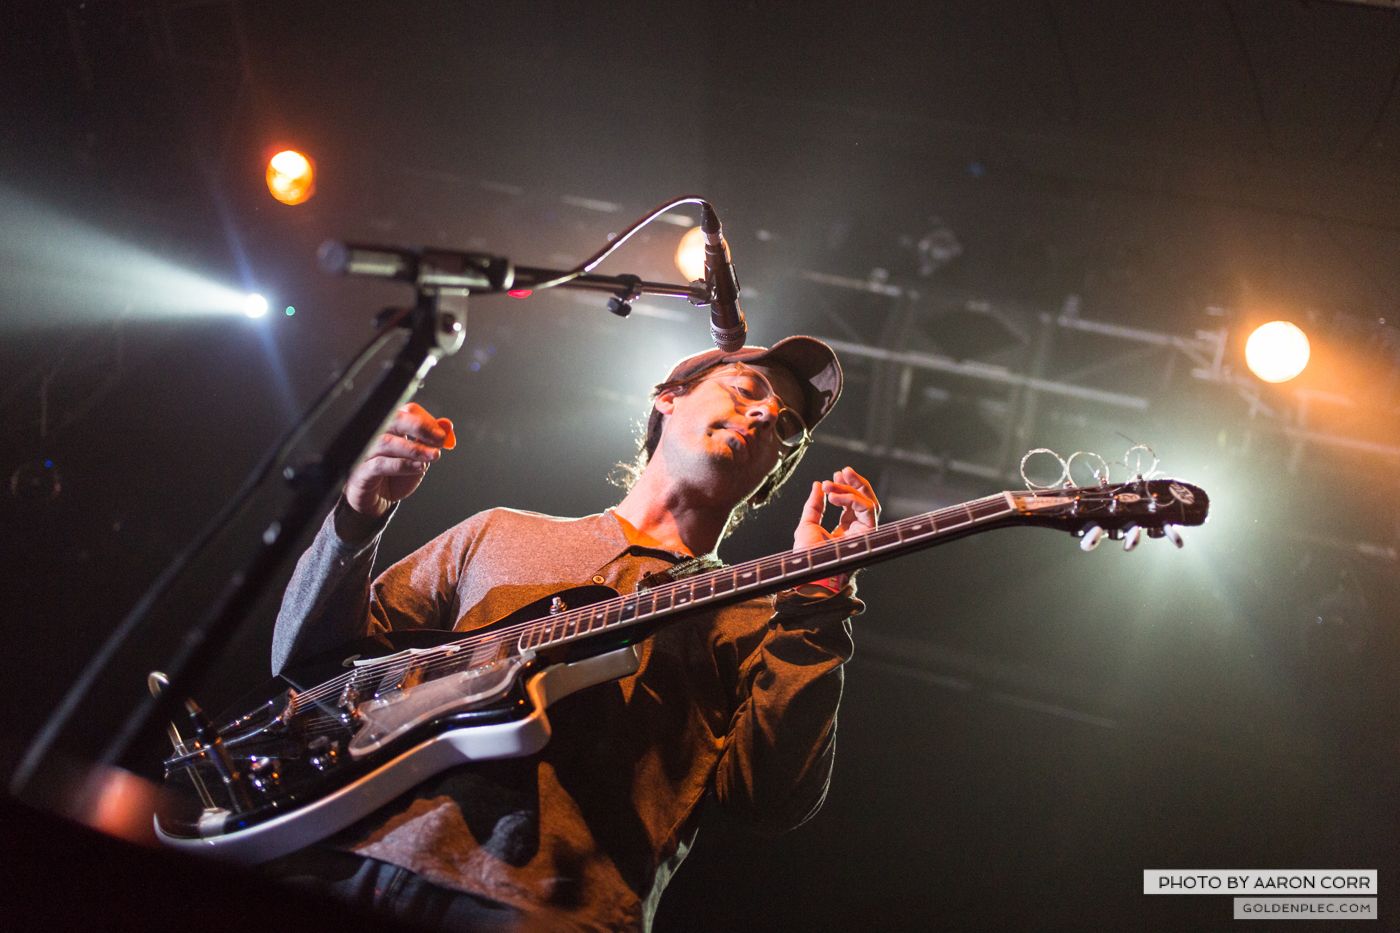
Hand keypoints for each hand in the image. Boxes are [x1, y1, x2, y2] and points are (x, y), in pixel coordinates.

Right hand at [344, 403, 455, 517]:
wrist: (377, 499)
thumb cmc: (395, 475)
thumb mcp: (419, 458)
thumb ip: (430, 442)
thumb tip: (446, 426)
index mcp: (391, 427)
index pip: (407, 412)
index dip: (427, 420)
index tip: (442, 435)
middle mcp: (376, 435)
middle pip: (394, 419)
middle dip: (420, 427)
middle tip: (439, 439)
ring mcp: (366, 452)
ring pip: (386, 442)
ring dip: (414, 449)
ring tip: (433, 456)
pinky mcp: (361, 471)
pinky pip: (379, 464)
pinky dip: (402, 465)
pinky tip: (419, 468)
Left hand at [793, 466, 879, 556]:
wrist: (810, 571)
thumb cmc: (808, 557)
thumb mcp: (806, 525)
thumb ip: (814, 506)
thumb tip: (817, 485)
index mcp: (845, 532)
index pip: (853, 506)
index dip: (846, 489)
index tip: (835, 476)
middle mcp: (857, 532)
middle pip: (866, 501)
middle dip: (856, 483)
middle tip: (842, 471)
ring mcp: (864, 533)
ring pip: (869, 502)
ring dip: (850, 488)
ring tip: (831, 482)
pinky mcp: (869, 533)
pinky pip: (867, 508)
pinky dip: (851, 497)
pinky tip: (833, 496)